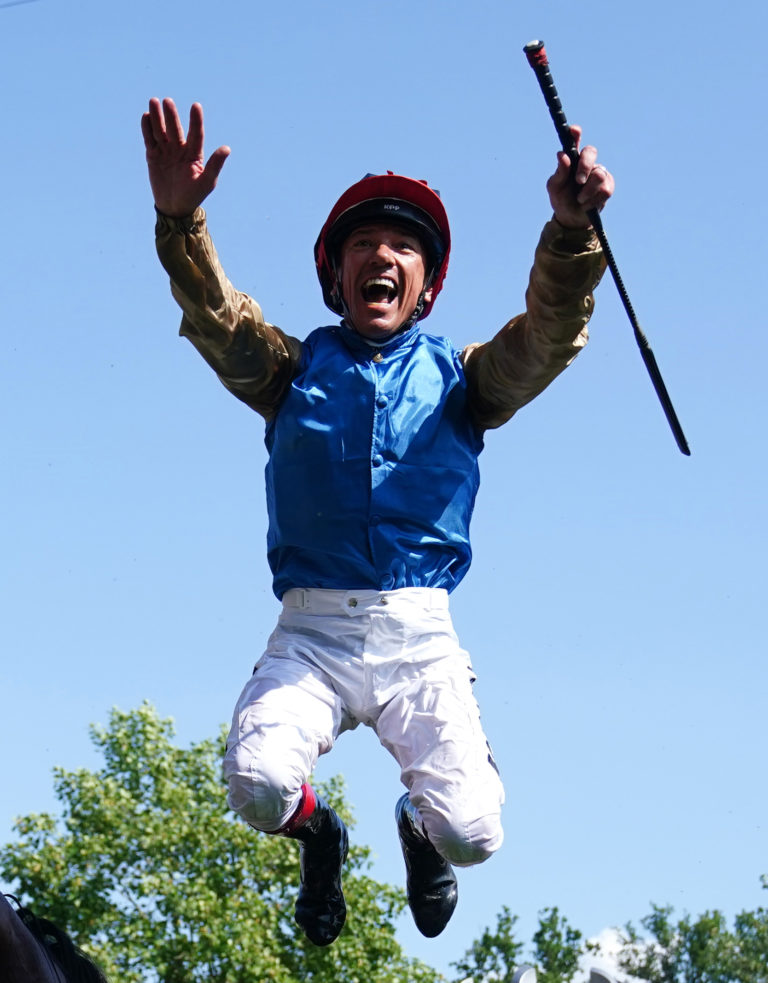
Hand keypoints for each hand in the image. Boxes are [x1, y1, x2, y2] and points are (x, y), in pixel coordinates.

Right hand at [141, 98, 229, 217]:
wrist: (175, 207)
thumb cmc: (194, 195)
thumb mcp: (207, 181)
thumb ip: (215, 165)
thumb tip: (227, 148)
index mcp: (195, 153)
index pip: (196, 134)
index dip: (196, 120)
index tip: (196, 106)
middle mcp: (180, 148)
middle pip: (176, 129)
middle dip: (171, 115)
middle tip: (167, 101)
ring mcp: (166, 151)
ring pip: (161, 130)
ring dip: (157, 117)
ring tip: (154, 101)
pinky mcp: (153, 155)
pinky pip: (150, 140)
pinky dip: (147, 129)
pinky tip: (145, 116)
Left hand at [547, 125, 613, 228]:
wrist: (571, 218)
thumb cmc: (561, 199)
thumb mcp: (555, 188)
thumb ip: (559, 172)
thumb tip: (561, 155)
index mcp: (571, 159)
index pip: (574, 142)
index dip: (575, 134)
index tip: (574, 130)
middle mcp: (587, 162)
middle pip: (591, 152)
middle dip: (585, 166)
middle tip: (578, 181)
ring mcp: (598, 172)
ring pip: (598, 174)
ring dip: (587, 191)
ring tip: (579, 200)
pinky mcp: (608, 185)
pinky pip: (605, 190)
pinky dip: (593, 201)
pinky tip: (587, 205)